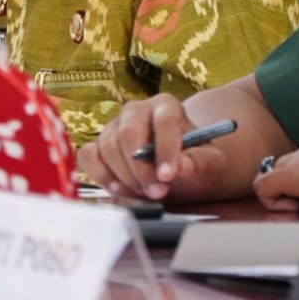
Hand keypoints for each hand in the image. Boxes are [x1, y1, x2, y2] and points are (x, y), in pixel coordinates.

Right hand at [78, 93, 228, 201]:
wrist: (176, 170)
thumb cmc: (193, 161)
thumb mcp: (210, 164)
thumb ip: (202, 163)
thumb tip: (184, 165)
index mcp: (166, 106)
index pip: (163, 120)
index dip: (165, 148)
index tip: (169, 176)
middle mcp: (136, 110)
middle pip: (128, 133)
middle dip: (142, 169)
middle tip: (158, 192)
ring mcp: (113, 126)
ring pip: (108, 147)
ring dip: (126, 177)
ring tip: (146, 193)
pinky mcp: (97, 145)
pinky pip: (88, 156)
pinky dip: (102, 176)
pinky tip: (122, 189)